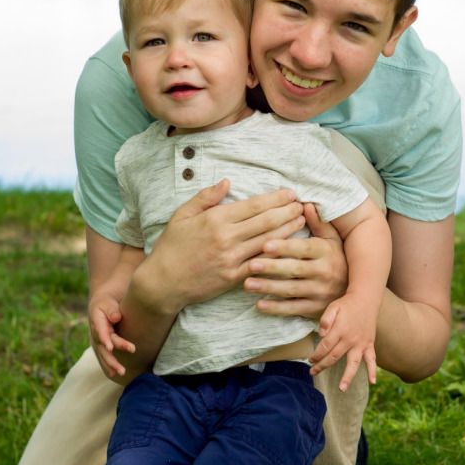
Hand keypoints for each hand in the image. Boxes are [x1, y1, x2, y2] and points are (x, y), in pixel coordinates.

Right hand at [89, 291, 134, 378]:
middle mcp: (96, 333)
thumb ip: (112, 309)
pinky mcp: (101, 345)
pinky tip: (113, 375)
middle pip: (103, 347)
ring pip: (103, 354)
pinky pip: (103, 356)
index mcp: (97, 321)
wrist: (101, 303)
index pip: (101, 331)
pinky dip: (107, 365)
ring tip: (120, 373)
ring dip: (111, 365)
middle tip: (122, 369)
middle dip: (112, 358)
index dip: (104, 339)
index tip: (110, 347)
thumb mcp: (108, 302)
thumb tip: (116, 317)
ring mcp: (97, 340)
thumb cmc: (107, 302)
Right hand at [140, 181, 305, 313]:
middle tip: (302, 204)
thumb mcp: (182, 215)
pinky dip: (278, 254)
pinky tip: (290, 246)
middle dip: (288, 211)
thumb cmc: (171, 246)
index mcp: (215, 219)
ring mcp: (232, 259)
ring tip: (302, 221)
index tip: (290, 193)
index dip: (276, 199)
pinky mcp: (234, 277)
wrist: (163, 282)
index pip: (254, 205)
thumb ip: (205, 197)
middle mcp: (226, 238)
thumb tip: (227, 182)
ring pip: (269, 241)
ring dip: (289, 230)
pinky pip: (262, 263)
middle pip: (266, 221)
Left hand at [244, 203, 348, 319]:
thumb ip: (318, 223)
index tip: (265, 244)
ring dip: (269, 287)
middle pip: (295, 269)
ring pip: (291, 290)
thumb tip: (305, 204)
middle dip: (272, 267)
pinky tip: (259, 305)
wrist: (355, 290)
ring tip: (248, 283)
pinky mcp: (314, 309)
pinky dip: (276, 308)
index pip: (303, 248)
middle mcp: (324, 272)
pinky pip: (294, 309)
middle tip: (251, 264)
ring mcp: (319, 292)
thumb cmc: (337, 259)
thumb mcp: (332, 240)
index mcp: (325, 252)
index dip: (285, 247)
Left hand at [310, 294, 377, 390]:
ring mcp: (361, 344)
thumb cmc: (346, 305)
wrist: (366, 300)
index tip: (310, 359)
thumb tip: (321, 334)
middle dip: (321, 366)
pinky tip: (373, 382)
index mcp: (340, 330)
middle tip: (312, 372)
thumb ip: (325, 320)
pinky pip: (372, 359)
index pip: (324, 347)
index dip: (316, 355)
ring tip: (341, 388)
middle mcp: (350, 339)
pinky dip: (373, 370)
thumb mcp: (333, 307)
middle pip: (334, 357)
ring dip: (347, 377)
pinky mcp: (369, 344)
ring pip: (353, 363)